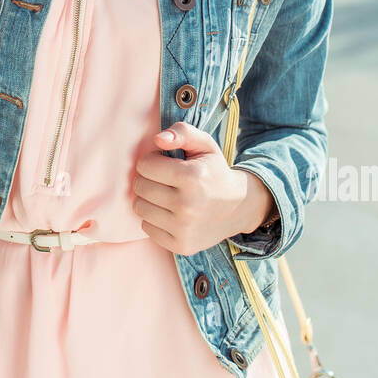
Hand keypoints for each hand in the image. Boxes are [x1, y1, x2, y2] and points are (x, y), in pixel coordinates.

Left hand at [132, 121, 275, 254]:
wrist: (238, 207)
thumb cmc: (214, 171)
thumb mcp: (204, 144)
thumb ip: (182, 132)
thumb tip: (158, 139)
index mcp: (193, 177)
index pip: (144, 166)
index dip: (153, 161)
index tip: (166, 164)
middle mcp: (188, 205)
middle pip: (140, 187)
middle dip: (148, 179)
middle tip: (165, 180)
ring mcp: (184, 228)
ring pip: (140, 208)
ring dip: (149, 199)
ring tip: (167, 195)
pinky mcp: (181, 245)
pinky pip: (146, 228)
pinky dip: (154, 219)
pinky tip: (170, 213)